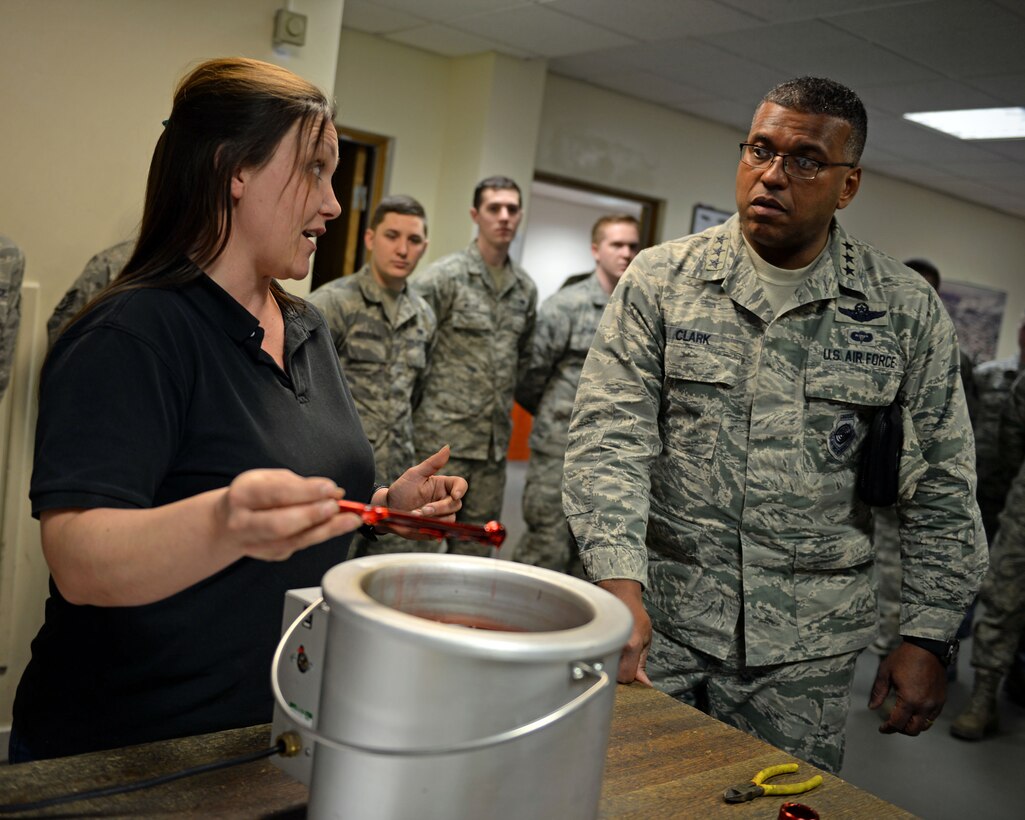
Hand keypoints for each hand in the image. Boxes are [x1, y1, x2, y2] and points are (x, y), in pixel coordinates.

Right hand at [217, 469, 361, 560]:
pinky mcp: (271, 555)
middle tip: (337, 507)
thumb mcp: (268, 479)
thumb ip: (298, 484)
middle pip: (281, 524)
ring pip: (294, 540)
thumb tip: (331, 491)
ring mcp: (256, 544)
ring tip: (350, 520)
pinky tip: (336, 527)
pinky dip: (320, 535)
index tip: (330, 489)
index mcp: (243, 495)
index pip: (276, 494)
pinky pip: (299, 546)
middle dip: (313, 515)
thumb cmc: (252, 496)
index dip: (305, 492)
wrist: (226, 524)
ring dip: (326, 530)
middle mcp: (244, 523)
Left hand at [374, 446, 466, 538]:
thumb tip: (447, 447)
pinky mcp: (435, 529)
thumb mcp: (415, 474)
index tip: (454, 495)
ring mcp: (441, 516)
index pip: (460, 485)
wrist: (389, 509)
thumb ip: (432, 463)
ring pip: (450, 520)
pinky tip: (418, 525)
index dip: (460, 490)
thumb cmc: (402, 489)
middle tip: (423, 510)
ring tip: (415, 516)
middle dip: (440, 508)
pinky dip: (430, 528)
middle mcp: (445, 501)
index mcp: (443, 486)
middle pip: (456, 504)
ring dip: (433, 519)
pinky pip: (441, 531)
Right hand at [598, 579, 652, 685]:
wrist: (619, 596)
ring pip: (605, 668)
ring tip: (614, 652)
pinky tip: (606, 648)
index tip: (631, 671)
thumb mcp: (646, 638)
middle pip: (614, 676)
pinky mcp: (595, 638)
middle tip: (623, 661)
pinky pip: (597, 657)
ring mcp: (605, 641)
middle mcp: (617, 645)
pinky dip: (601, 657)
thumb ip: (642, 662)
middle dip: (619, 673)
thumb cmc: (634, 614)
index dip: (630, 677)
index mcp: (632, 645)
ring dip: (611, 665)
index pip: (627, 676)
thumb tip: (644, 683)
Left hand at [869, 641, 946, 734]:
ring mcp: (935, 704)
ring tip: (902, 719)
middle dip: (900, 730)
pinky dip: (923, 719)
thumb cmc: (904, 658)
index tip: (882, 728)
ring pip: (925, 726)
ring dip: (912, 726)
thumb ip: (878, 692)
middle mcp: (925, 705)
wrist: (927, 648)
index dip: (888, 728)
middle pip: (913, 730)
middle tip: (891, 724)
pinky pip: (932, 717)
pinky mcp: (941, 700)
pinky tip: (914, 712)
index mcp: (909, 700)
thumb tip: (872, 707)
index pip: (898, 723)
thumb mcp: (885, 672)